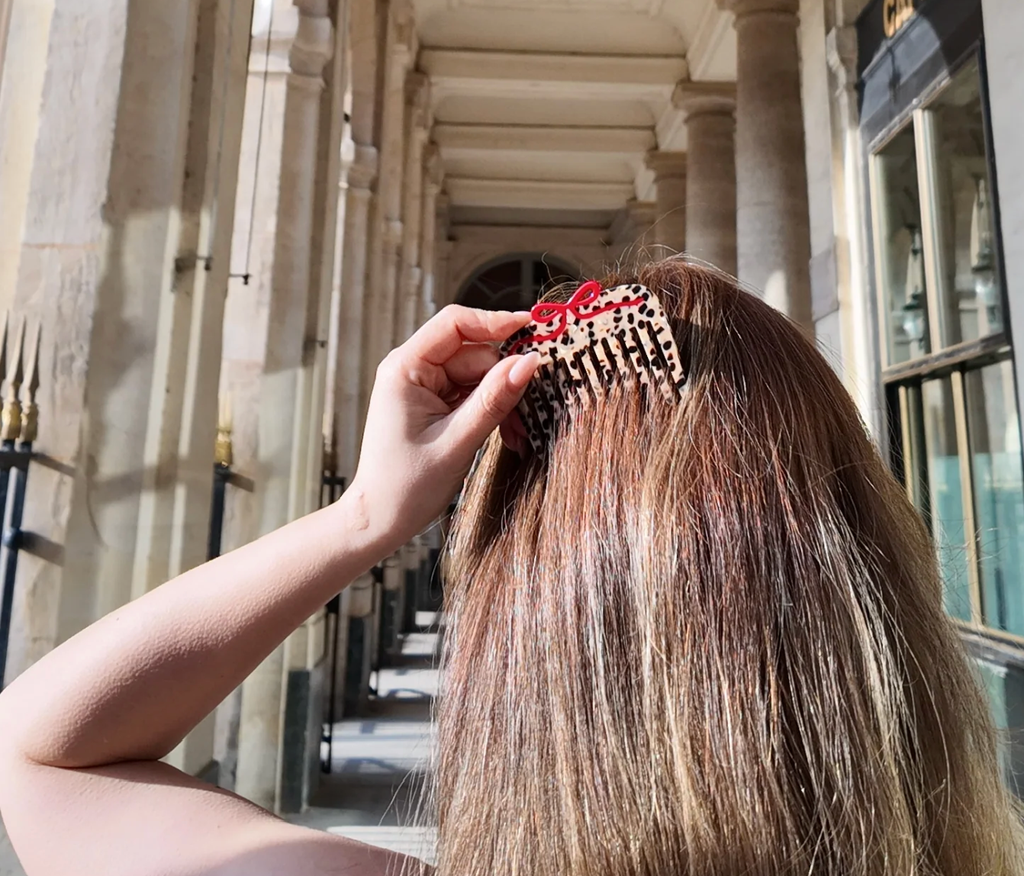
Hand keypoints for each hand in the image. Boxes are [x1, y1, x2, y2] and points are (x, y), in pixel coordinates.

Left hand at [349, 305, 540, 548]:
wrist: (380, 519)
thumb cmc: (406, 486)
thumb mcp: (457, 441)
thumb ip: (493, 400)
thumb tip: (530, 362)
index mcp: (405, 368)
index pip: (454, 324)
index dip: (495, 322)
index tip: (532, 328)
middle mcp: (413, 370)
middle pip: (474, 352)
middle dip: (505, 378)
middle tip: (531, 408)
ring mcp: (425, 387)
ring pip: (479, 375)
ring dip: (502, 399)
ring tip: (517, 434)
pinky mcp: (436, 405)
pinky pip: (474, 394)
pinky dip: (493, 411)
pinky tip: (508, 434)